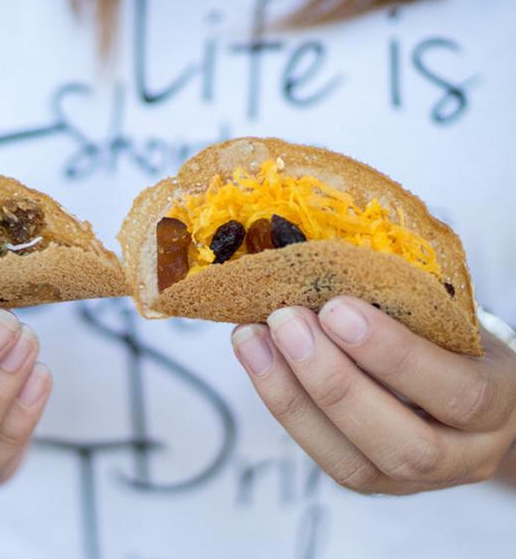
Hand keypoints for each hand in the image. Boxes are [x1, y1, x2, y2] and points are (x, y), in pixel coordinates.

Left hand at [231, 296, 515, 494]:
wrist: (458, 383)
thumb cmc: (448, 335)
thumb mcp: (445, 316)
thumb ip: (404, 303)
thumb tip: (322, 262)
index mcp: (499, 401)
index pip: (458, 392)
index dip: (393, 355)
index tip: (336, 308)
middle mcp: (466, 454)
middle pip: (405, 446)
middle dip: (333, 383)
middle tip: (285, 321)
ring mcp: (415, 481)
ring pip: (353, 464)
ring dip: (291, 397)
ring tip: (252, 337)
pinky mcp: (370, 481)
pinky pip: (323, 455)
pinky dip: (282, 404)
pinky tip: (255, 358)